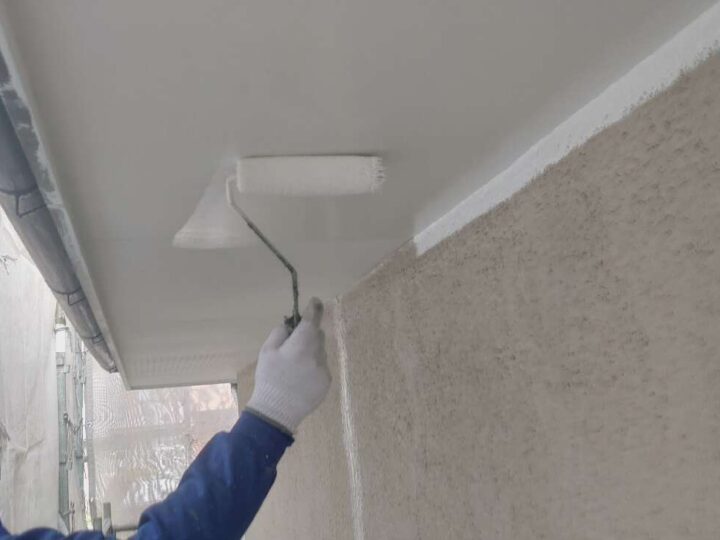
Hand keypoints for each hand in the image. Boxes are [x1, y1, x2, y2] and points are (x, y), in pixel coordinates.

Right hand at [246, 297, 330, 432]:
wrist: (276, 412)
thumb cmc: (269, 379)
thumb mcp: (266, 352)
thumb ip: (280, 333)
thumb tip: (290, 323)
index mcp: (300, 345)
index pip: (311, 320)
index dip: (314, 309)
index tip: (315, 301)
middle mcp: (316, 355)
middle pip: (317, 335)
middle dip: (309, 334)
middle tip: (295, 341)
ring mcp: (324, 369)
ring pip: (320, 351)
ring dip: (311, 351)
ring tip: (295, 365)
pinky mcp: (327, 382)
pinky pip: (322, 366)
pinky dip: (314, 366)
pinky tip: (300, 377)